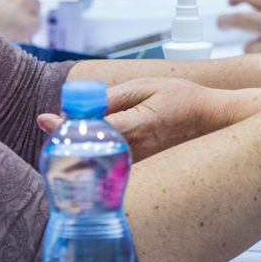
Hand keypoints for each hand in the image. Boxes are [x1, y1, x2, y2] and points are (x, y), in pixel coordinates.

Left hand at [34, 79, 235, 159]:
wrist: (216, 122)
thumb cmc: (184, 100)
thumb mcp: (147, 86)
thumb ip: (112, 96)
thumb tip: (81, 102)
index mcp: (136, 127)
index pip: (91, 130)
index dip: (64, 126)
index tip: (44, 120)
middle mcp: (137, 152)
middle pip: (89, 155)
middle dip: (68, 144)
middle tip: (55, 132)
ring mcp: (142, 168)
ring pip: (99, 168)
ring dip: (81, 155)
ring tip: (71, 142)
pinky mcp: (145, 175)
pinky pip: (114, 174)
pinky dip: (99, 164)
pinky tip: (94, 154)